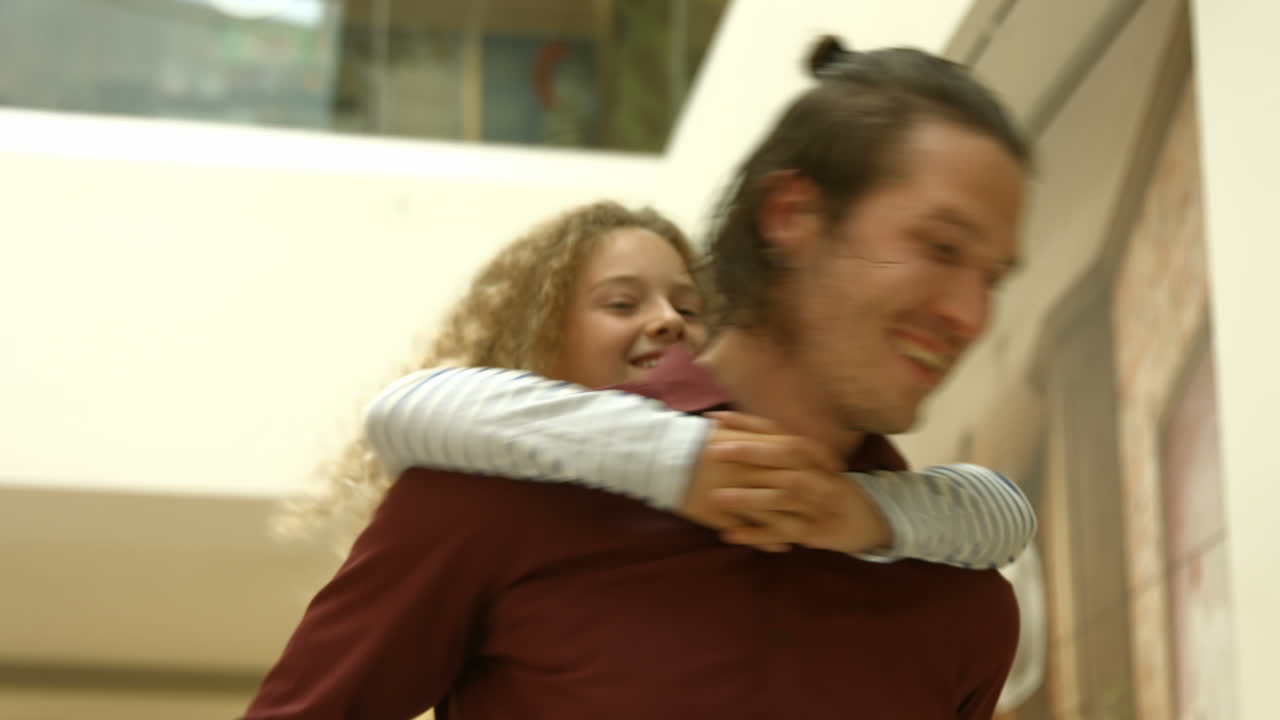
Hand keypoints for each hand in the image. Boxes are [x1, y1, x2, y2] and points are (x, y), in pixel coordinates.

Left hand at [680, 411, 891, 554]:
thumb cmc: (828, 487)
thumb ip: (778, 448)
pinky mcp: (818, 532)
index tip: (716, 418)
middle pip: (785, 457)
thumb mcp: (811, 464)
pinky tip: (729, 534)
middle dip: (750, 452)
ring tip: (717, 496)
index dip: (749, 423)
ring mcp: (820, 504)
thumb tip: (733, 425)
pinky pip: (785, 531)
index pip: (780, 432)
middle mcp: (820, 474)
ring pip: (784, 496)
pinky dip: (757, 534)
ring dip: (749, 497)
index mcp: (814, 455)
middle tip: (714, 450)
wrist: (870, 520)